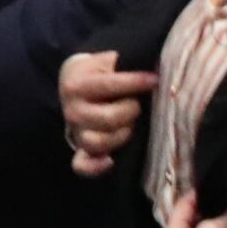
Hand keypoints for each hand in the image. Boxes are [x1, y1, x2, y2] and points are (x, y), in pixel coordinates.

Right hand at [60, 49, 155, 177]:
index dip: (135, 83)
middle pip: (108, 118)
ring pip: (99, 142)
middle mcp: (71, 110)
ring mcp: (75, 132)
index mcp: (75, 84)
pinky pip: (82, 165)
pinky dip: (95, 167)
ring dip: (122, 134)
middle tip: (138, 104)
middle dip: (131, 110)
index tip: (155, 80)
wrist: (74, 82)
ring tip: (131, 124)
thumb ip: (123, 62)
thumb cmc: (99, 71)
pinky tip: (110, 161)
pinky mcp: (80, 149)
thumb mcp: (105, 60)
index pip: (108, 85)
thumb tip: (155, 65)